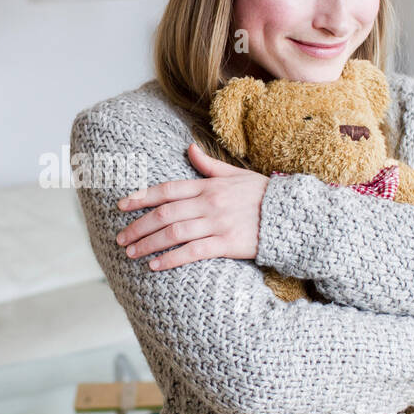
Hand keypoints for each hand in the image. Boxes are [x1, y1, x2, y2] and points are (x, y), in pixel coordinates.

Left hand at [115, 143, 269, 270]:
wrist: (292, 215)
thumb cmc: (263, 195)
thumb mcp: (236, 174)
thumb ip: (209, 165)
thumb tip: (189, 148)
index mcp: (208, 185)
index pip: (168, 190)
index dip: (142, 197)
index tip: (122, 206)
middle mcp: (209, 203)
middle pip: (164, 213)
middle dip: (138, 226)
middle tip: (120, 238)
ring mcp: (217, 223)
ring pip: (173, 233)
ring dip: (148, 244)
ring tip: (131, 253)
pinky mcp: (227, 243)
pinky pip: (193, 251)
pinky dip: (171, 258)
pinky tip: (155, 265)